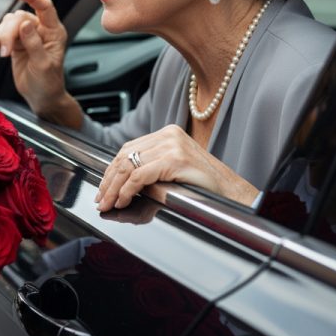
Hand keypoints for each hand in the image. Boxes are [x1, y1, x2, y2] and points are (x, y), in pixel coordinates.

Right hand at [0, 0, 72, 119]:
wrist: (41, 97)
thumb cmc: (48, 83)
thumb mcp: (43, 65)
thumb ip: (34, 44)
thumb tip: (25, 24)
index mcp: (54, 32)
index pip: (45, 7)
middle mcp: (41, 30)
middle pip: (20, 17)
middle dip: (9, 32)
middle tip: (4, 50)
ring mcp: (27, 36)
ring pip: (8, 24)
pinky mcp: (15, 43)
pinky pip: (1, 33)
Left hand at [96, 124, 259, 210]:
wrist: (234, 194)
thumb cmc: (205, 186)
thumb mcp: (173, 171)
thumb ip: (151, 168)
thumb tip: (121, 184)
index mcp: (167, 133)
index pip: (129, 149)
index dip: (112, 169)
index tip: (104, 187)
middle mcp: (168, 134)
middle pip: (125, 156)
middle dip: (109, 180)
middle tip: (101, 199)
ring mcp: (172, 145)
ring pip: (129, 165)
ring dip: (114, 187)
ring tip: (108, 203)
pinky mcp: (175, 159)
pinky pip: (140, 175)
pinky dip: (127, 189)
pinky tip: (123, 200)